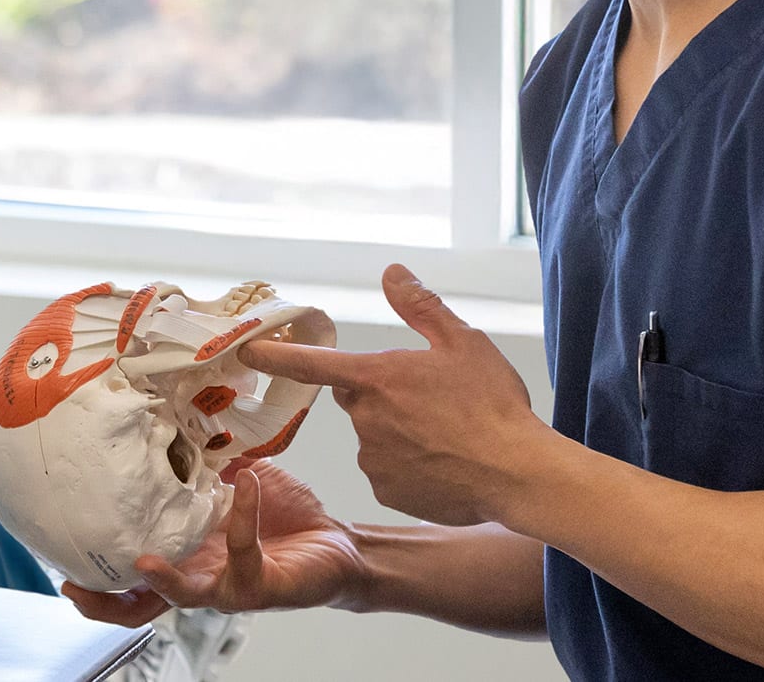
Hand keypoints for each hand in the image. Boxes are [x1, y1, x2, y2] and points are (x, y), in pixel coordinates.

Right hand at [62, 461, 361, 626]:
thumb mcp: (238, 479)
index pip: (132, 575)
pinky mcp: (262, 586)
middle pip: (141, 607)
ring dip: (164, 579)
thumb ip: (207, 461)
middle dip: (105, 604)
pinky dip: (243, 516)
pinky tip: (247, 485)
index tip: (61, 556)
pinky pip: (243, 555)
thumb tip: (174, 421)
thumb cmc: (285, 516)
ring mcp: (230, 586)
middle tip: (75, 584)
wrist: (339, 544)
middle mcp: (201, 577)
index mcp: (187, 554)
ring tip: (144, 562)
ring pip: (186, 597)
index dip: (97, 575)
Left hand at [239, 264, 544, 526]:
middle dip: (381, 394)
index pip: (312, 363)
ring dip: (399, 432)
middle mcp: (367, 419)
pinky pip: (389, 471)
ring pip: (376, 436)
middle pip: (358, 398)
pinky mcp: (388, 491)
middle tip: (430, 397)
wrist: (517, 474)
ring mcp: (375, 459)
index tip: (246, 351)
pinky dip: (410, 466)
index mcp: (378, 377)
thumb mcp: (463, 341)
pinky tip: (445, 463)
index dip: (275, 355)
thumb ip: (420, 306)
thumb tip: (392, 272)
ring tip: (448, 434)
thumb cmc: (492, 404)